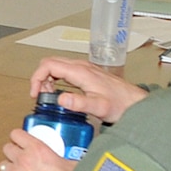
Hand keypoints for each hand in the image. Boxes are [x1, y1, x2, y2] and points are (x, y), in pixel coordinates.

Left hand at [0, 127, 75, 170]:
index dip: (19, 138)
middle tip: (21, 158)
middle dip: (13, 152)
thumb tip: (80, 163)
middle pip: (7, 148)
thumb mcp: (75, 167)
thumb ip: (70, 162)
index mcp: (37, 149)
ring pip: (2, 166)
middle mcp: (22, 159)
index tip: (23, 141)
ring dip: (9, 169)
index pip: (17, 134)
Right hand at [29, 56, 146, 123]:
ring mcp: (84, 68)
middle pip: (50, 63)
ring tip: (49, 95)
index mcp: (80, 72)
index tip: (35, 93)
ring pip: (56, 65)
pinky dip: (55, 79)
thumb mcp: (98, 107)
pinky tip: (60, 91)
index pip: (48, 65)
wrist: (135, 102)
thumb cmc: (120, 104)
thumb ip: (79, 103)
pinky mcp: (87, 72)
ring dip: (47, 79)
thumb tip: (61, 99)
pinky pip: (64, 69)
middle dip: (40, 78)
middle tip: (41, 95)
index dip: (37, 78)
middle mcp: (81, 66)